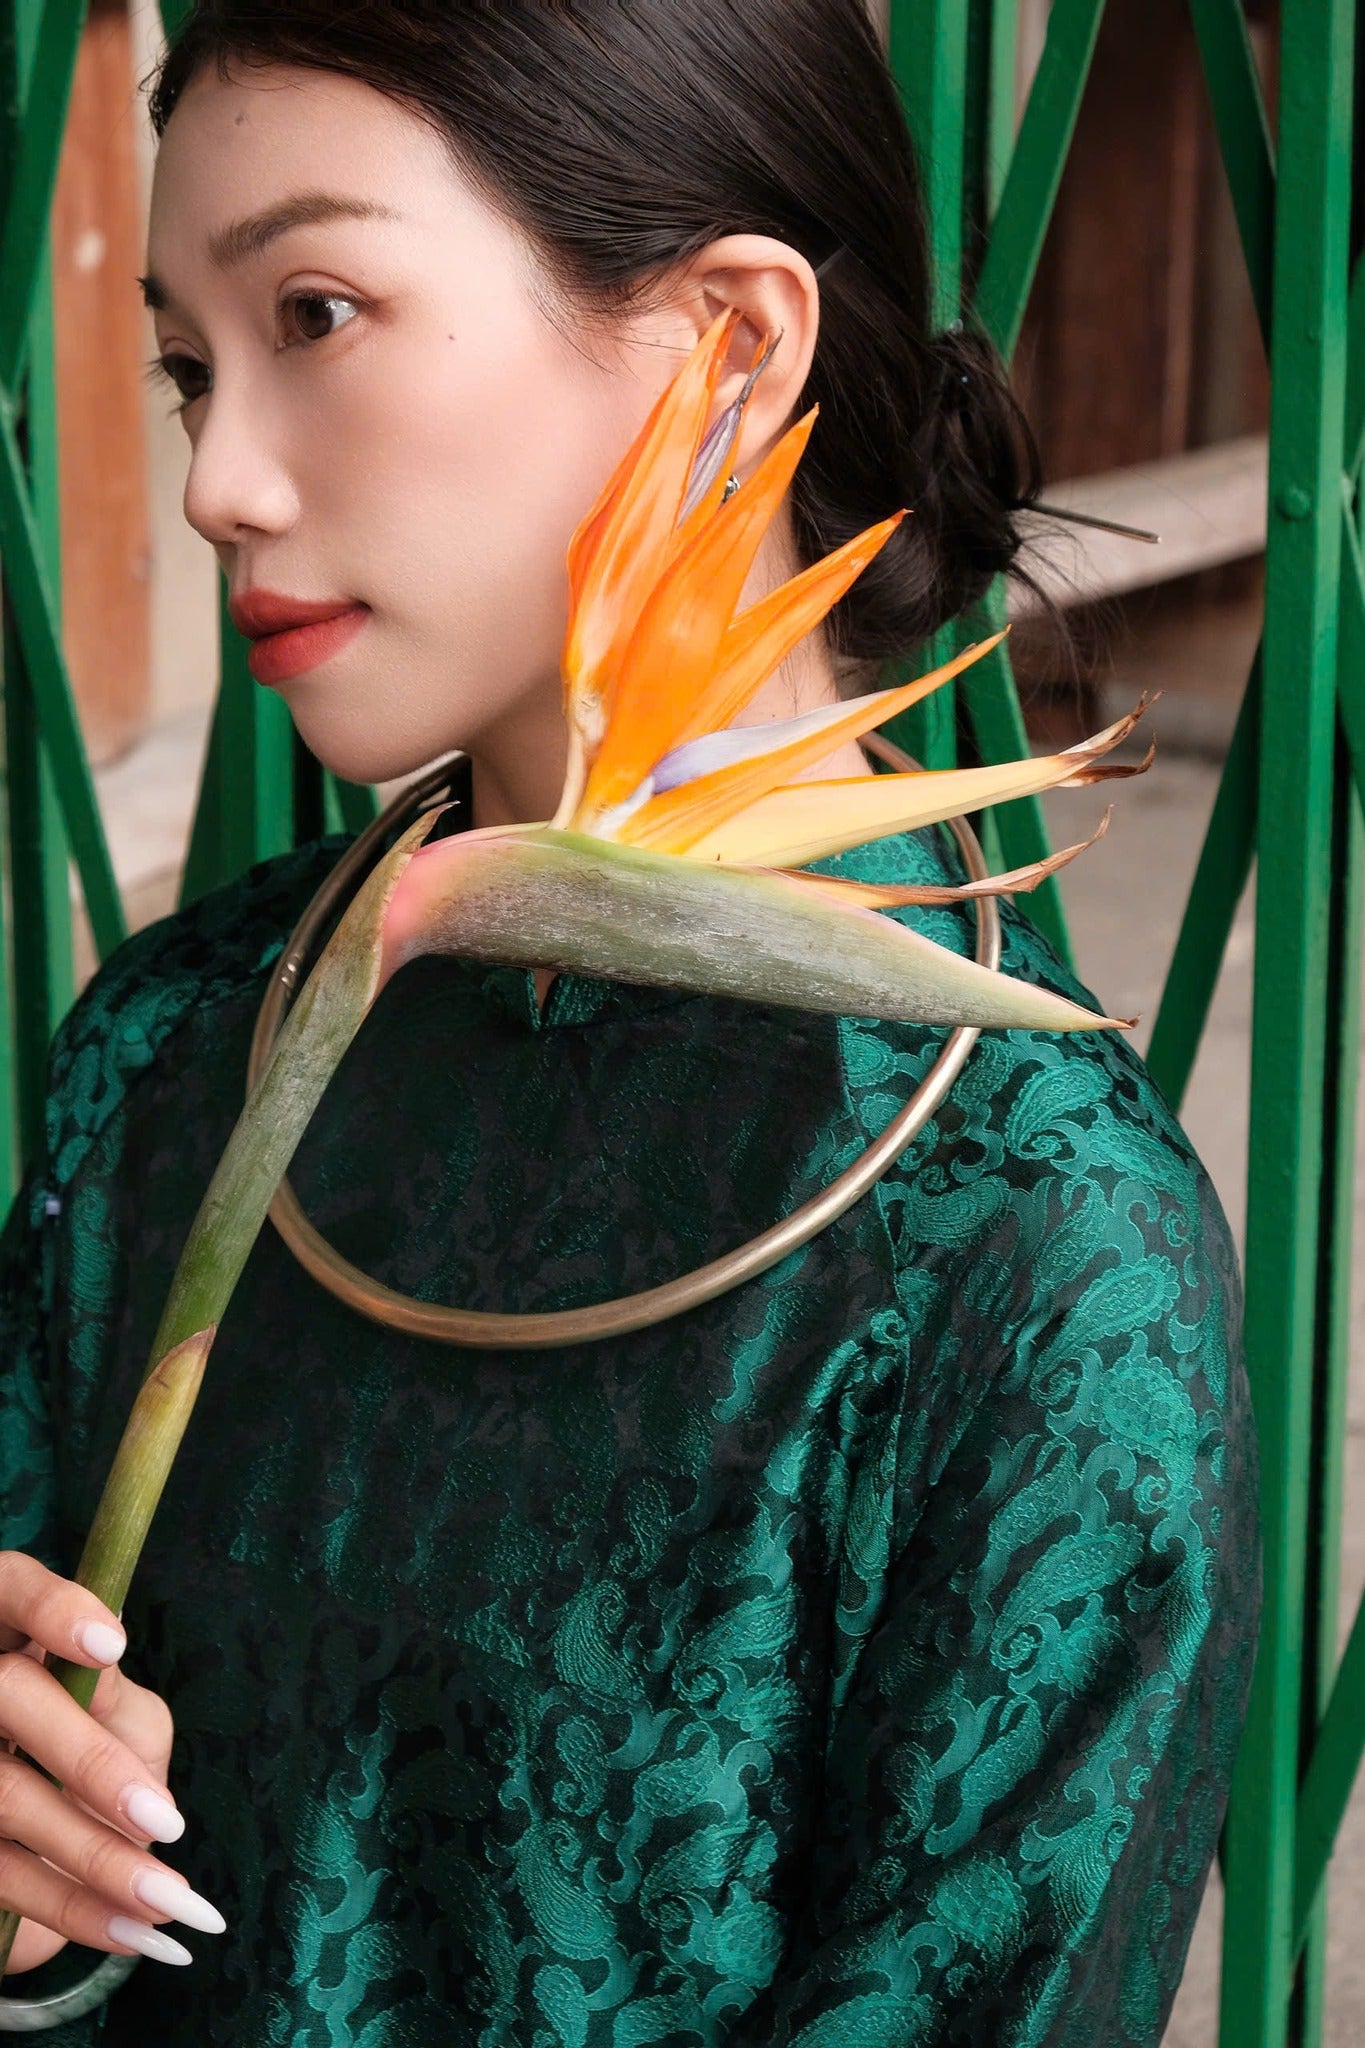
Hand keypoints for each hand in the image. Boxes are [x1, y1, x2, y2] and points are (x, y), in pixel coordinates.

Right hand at [0, 1553, 224, 1974]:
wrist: (22, 1784)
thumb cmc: (79, 1723)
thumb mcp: (111, 1705)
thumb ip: (123, 1717)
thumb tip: (147, 1789)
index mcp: (2, 1623)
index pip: (11, 1589)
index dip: (56, 1614)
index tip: (115, 1646)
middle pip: (11, 1701)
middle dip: (90, 1765)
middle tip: (167, 1823)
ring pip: (1, 1801)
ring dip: (92, 1860)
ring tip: (173, 1904)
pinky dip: (74, 1911)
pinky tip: (136, 1935)